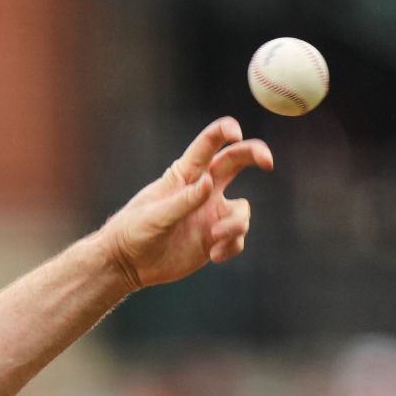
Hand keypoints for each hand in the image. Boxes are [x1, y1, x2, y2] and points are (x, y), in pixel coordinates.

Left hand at [100, 117, 272, 290]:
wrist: (128, 264)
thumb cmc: (133, 232)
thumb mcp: (155, 216)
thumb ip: (183, 201)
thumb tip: (208, 183)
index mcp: (185, 175)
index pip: (208, 145)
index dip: (224, 132)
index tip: (236, 132)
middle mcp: (203, 190)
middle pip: (237, 161)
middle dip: (256, 154)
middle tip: (268, 162)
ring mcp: (211, 214)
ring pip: (242, 210)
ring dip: (236, 224)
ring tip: (214, 238)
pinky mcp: (214, 239)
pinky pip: (238, 239)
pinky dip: (231, 246)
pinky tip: (213, 255)